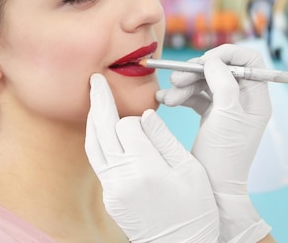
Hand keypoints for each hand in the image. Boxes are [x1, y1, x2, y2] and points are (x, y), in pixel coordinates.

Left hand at [85, 73, 218, 242]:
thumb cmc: (195, 208)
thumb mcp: (189, 170)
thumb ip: (165, 139)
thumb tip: (145, 113)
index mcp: (145, 168)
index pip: (127, 125)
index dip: (136, 115)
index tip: (149, 116)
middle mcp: (122, 178)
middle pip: (101, 130)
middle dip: (98, 101)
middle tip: (95, 80)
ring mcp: (112, 190)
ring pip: (93, 146)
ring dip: (92, 120)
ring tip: (95, 100)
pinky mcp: (110, 199)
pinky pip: (97, 162)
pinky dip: (96, 141)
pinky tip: (102, 131)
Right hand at [156, 44, 272, 242]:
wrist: (213, 190)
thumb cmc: (224, 156)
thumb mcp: (226, 115)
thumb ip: (223, 82)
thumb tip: (214, 60)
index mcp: (257, 98)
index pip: (250, 60)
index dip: (227, 54)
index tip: (205, 60)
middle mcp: (244, 100)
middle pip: (222, 69)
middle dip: (197, 71)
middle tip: (176, 77)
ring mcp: (227, 108)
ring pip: (206, 82)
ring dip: (185, 85)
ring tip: (168, 97)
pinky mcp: (212, 117)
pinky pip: (196, 97)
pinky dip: (181, 96)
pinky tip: (165, 101)